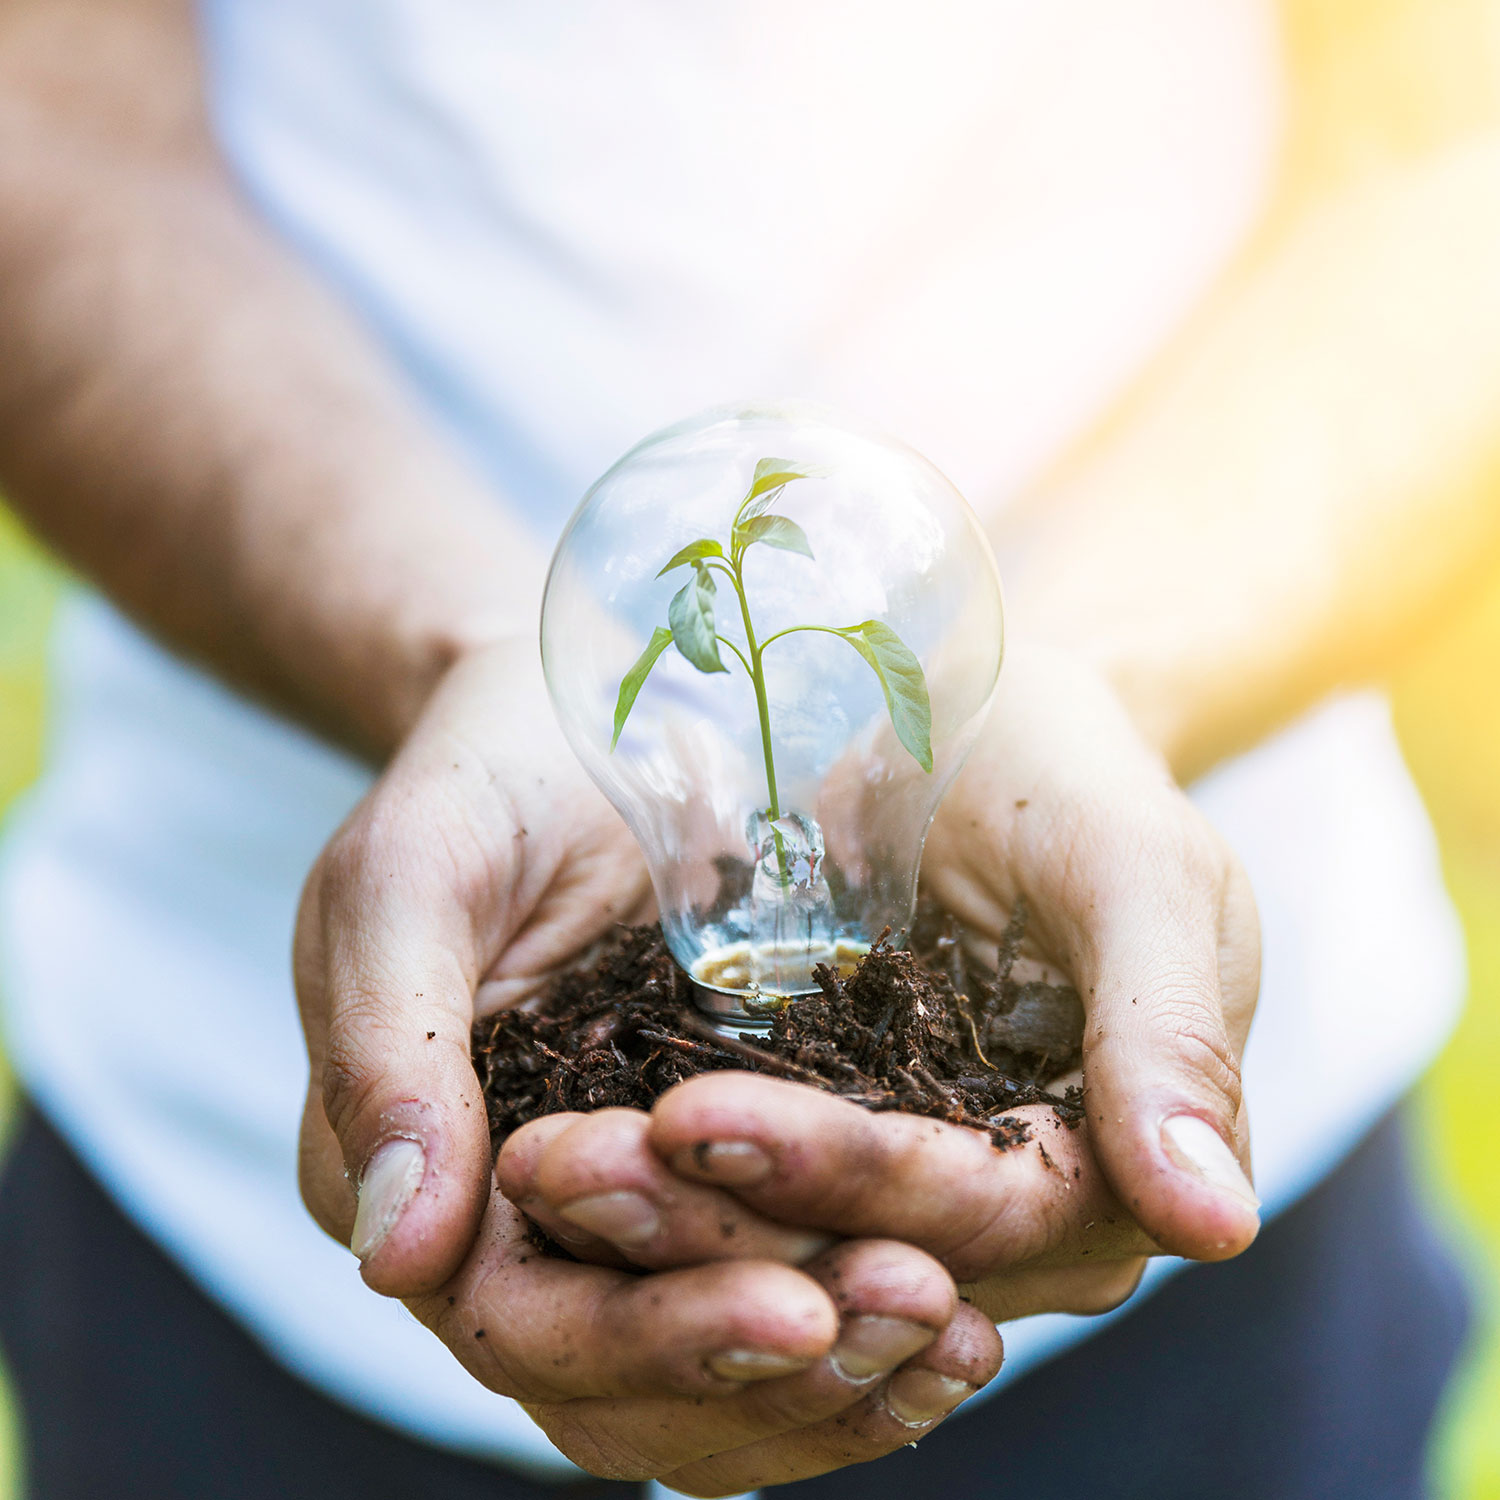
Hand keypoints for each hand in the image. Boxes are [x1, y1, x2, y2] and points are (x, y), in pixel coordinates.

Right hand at [291, 640, 1001, 1491]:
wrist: (585, 715)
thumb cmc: (488, 778)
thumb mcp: (416, 877)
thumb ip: (390, 1045)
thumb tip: (398, 1255)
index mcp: (435, 1179)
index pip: (526, 1324)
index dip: (654, 1335)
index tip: (794, 1306)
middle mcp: (527, 1233)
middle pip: (637, 1381)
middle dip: (778, 1366)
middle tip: (919, 1304)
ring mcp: (636, 1217)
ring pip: (723, 1378)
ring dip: (844, 1381)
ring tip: (965, 1332)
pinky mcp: (735, 1179)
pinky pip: (791, 1292)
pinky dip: (867, 1338)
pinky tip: (971, 1310)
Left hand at [500, 645, 1259, 1320]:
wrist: (972, 721)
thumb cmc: (1066, 776)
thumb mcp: (1135, 868)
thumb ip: (1172, 1031)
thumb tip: (1215, 1227)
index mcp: (1102, 1168)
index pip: (978, 1219)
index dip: (844, 1180)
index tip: (697, 1118)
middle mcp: (1000, 1217)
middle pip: (860, 1262)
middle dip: (714, 1224)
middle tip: (565, 1162)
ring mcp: (898, 1190)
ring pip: (778, 1260)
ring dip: (654, 1232)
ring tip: (540, 1164)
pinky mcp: (813, 1149)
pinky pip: (729, 1208)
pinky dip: (647, 1200)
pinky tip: (551, 1159)